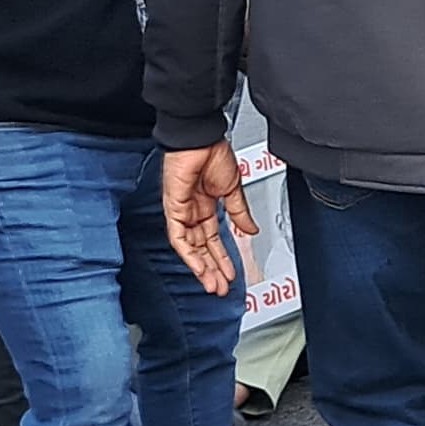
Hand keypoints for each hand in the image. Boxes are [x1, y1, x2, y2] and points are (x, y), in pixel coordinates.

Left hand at [162, 143, 257, 298]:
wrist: (202, 138)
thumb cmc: (214, 153)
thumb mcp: (234, 189)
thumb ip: (240, 213)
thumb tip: (251, 230)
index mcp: (207, 206)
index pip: (214, 240)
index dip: (222, 258)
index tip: (230, 274)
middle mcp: (193, 211)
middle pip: (201, 248)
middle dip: (212, 269)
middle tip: (220, 287)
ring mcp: (182, 211)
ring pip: (189, 248)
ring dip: (201, 267)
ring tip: (211, 283)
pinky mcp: (173, 207)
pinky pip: (177, 237)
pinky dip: (188, 253)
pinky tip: (199, 265)